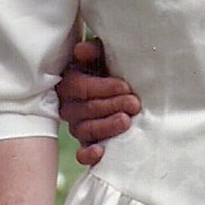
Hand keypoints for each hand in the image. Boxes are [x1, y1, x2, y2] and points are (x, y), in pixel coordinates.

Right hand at [57, 38, 140, 166]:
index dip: (103, 88)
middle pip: (85, 110)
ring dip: (106, 127)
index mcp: (71, 83)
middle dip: (112, 106)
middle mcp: (70, 106)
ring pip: (84, 130)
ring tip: (127, 121)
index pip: (80, 87)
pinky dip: (89, 154)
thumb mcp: (105, 54)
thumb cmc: (112, 65)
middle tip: (134, 104)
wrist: (123, 82)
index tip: (125, 86)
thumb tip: (81, 50)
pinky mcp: (88, 142)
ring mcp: (78, 125)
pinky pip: (82, 152)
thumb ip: (93, 51)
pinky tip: (100, 152)